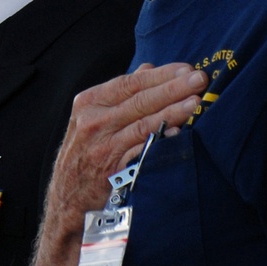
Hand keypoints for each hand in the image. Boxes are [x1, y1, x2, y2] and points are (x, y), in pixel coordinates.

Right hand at [46, 64, 207, 232]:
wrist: (66, 197)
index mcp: (90, 102)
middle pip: (140, 99)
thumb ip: (120, 93)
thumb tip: (148, 68)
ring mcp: (103, 145)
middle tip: (200, 78)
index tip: (186, 68)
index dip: (161, 74)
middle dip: (173, 87)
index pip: (130, 82)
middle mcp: (94, 120)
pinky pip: (142, 151)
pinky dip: (161, 140)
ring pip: (144, 123)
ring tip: (196, 102)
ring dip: (173, 111)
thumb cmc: (84, 153)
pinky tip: (180, 132)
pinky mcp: (113, 169)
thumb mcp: (92, 117)